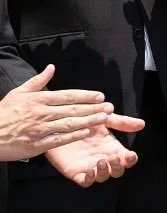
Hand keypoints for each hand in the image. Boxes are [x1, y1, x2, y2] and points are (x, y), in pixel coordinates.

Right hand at [0, 65, 116, 161]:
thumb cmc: (3, 113)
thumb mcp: (18, 93)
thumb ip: (37, 81)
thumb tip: (51, 68)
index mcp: (38, 100)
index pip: (67, 96)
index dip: (85, 96)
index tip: (100, 96)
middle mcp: (42, 113)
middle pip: (72, 109)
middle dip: (93, 108)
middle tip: (109, 107)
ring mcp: (41, 129)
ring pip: (69, 124)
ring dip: (88, 120)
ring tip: (104, 118)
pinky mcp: (38, 144)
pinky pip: (60, 139)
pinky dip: (74, 136)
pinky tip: (87, 133)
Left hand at [46, 114, 143, 186]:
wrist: (59, 123)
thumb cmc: (82, 120)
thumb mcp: (104, 119)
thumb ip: (121, 122)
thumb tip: (142, 124)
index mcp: (112, 148)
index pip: (127, 159)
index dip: (131, 159)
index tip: (131, 154)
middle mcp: (103, 159)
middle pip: (117, 171)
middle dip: (118, 167)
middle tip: (114, 157)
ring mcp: (90, 166)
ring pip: (102, 177)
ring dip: (105, 171)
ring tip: (101, 161)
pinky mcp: (75, 172)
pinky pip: (85, 181)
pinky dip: (89, 179)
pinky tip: (90, 170)